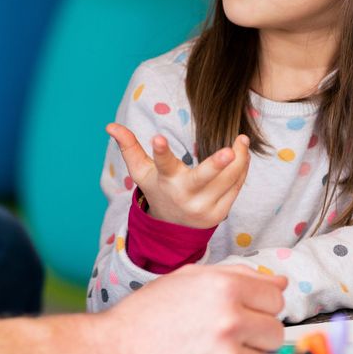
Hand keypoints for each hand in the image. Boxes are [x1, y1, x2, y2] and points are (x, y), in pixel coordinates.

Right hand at [97, 264, 286, 353]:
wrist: (115, 353)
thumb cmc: (149, 313)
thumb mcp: (189, 279)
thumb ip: (238, 275)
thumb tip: (280, 281)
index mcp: (225, 288)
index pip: (276, 297)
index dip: (260, 305)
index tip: (245, 311)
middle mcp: (230, 322)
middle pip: (275, 331)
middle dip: (256, 333)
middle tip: (226, 334)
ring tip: (210, 353)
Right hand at [107, 122, 249, 228]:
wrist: (173, 228)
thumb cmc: (158, 189)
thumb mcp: (141, 172)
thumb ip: (129, 147)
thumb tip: (109, 126)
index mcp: (166, 181)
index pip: (162, 165)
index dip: (160, 152)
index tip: (158, 138)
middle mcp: (185, 195)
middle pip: (203, 178)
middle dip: (217, 164)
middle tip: (230, 150)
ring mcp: (204, 207)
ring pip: (228, 179)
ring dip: (239, 158)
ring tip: (241, 139)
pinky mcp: (220, 213)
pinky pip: (236, 187)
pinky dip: (241, 169)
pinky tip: (242, 154)